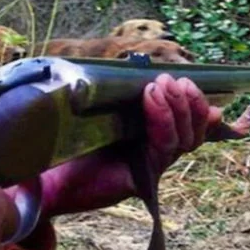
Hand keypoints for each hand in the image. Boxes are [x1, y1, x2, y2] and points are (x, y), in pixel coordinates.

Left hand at [4, 73, 249, 219]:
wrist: (48, 179)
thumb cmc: (72, 144)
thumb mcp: (102, 111)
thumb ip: (123, 94)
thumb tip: (139, 69)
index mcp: (155, 138)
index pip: (191, 124)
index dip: (201, 109)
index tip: (195, 85)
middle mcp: (158, 153)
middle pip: (194, 132)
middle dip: (191, 103)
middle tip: (175, 79)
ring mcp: (154, 167)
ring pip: (184, 139)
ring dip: (177, 107)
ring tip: (162, 84)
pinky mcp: (143, 177)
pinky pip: (163, 148)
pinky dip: (161, 120)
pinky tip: (151, 97)